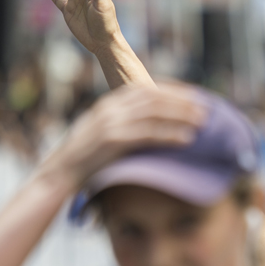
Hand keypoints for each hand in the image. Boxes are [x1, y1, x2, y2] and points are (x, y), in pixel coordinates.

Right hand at [40, 83, 207, 188]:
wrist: (58, 175)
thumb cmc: (85, 159)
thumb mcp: (103, 134)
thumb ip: (124, 125)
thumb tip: (153, 124)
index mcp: (108, 105)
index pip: (145, 90)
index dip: (172, 91)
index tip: (193, 96)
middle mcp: (109, 109)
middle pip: (153, 97)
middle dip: (182, 101)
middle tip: (206, 108)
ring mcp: (109, 123)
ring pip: (154, 113)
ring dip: (181, 116)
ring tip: (202, 122)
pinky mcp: (112, 141)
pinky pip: (147, 135)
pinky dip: (169, 135)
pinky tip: (186, 139)